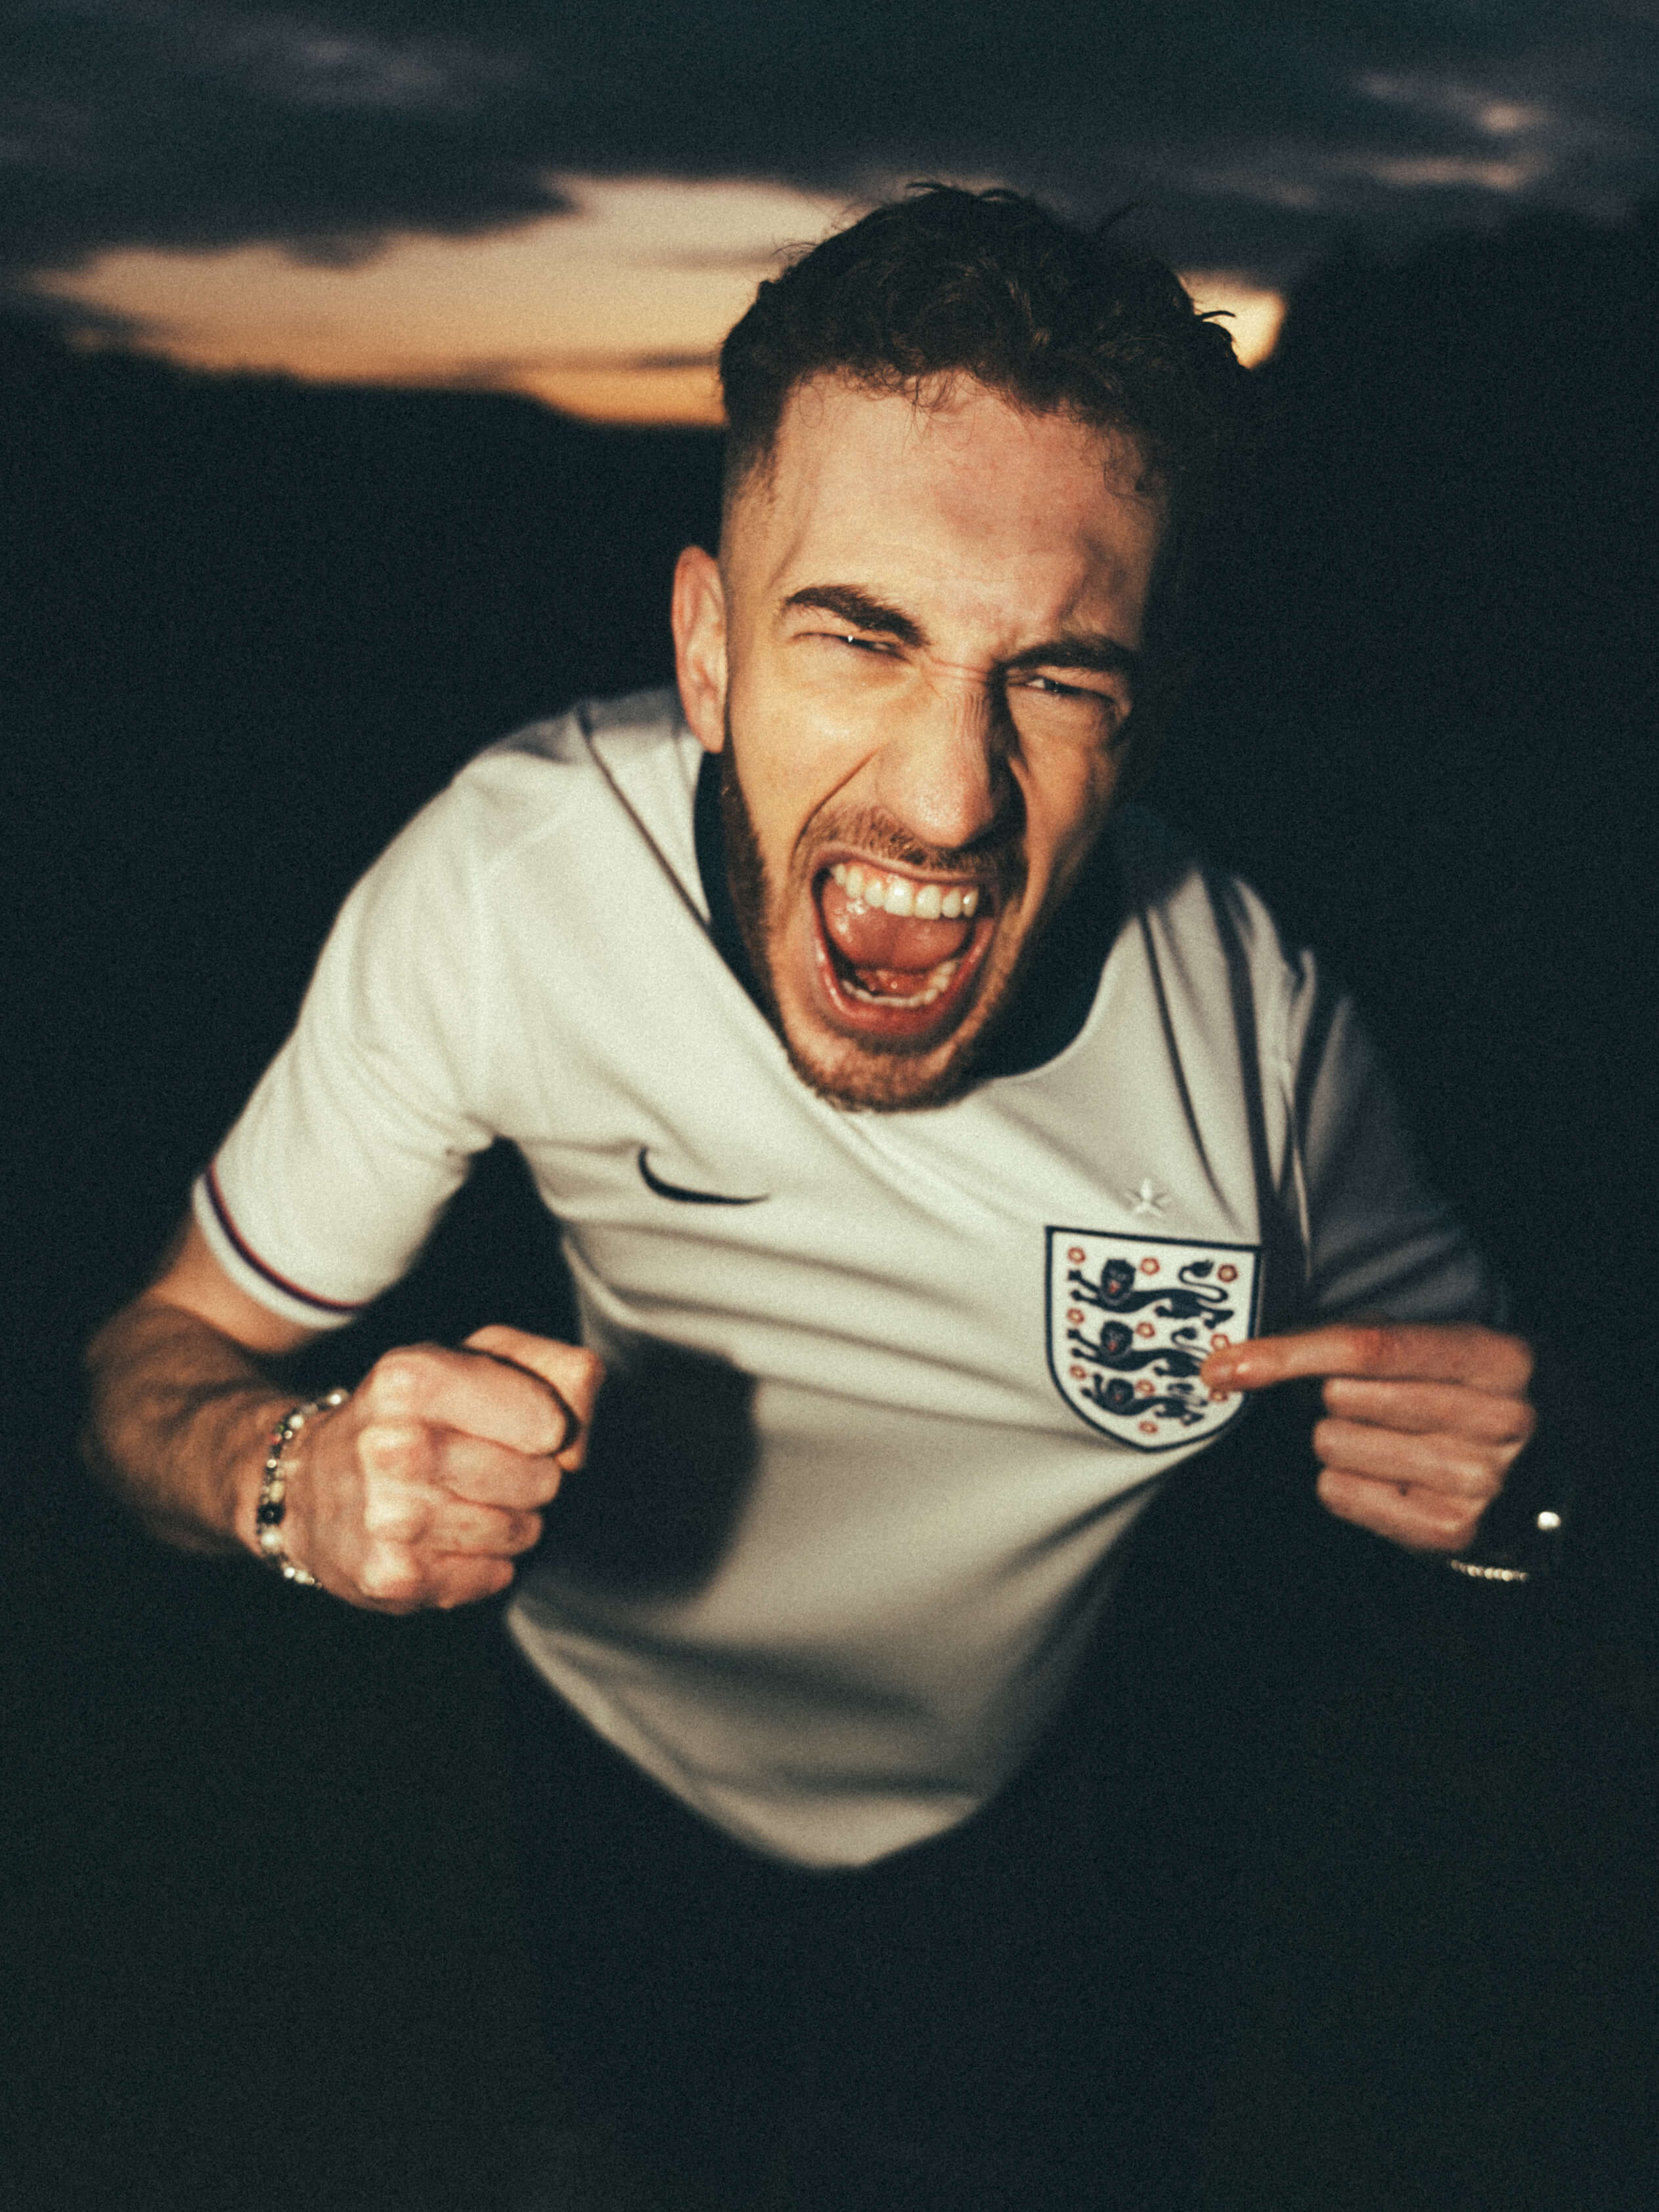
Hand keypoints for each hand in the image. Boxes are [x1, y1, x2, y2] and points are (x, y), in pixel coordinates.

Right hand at [277, 1325, 604, 1610]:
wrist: (303, 1483)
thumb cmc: (410, 1414)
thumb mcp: (474, 1360)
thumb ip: (552, 1368)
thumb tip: (583, 1410)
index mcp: (412, 1378)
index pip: (546, 1420)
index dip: (548, 1429)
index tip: (522, 1427)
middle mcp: (392, 1445)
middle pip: (540, 1480)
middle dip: (532, 1477)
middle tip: (488, 1468)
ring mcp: (387, 1516)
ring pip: (521, 1531)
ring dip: (511, 1522)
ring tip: (464, 1502)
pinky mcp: (389, 1576)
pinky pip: (492, 1577)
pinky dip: (486, 1564)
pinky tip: (448, 1541)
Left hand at [1200, 1322, 1534, 1552]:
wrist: (1542, 1467)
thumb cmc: (1463, 1392)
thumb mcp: (1440, 1346)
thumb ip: (1361, 1339)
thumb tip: (1237, 1361)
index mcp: (1496, 1358)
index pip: (1371, 1347)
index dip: (1289, 1353)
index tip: (1225, 1363)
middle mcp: (1497, 1420)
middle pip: (1342, 1398)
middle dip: (1334, 1395)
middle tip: (1372, 1401)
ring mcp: (1478, 1480)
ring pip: (1333, 1445)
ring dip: (1341, 1438)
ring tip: (1389, 1438)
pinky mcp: (1450, 1529)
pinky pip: (1338, 1493)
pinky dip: (1345, 1481)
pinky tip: (1388, 1474)